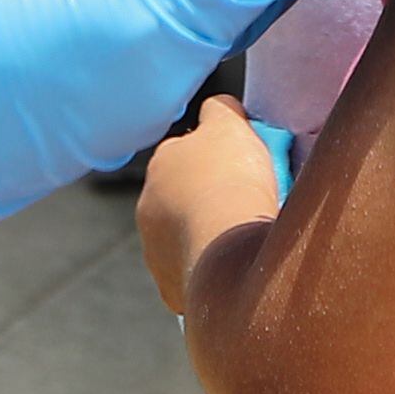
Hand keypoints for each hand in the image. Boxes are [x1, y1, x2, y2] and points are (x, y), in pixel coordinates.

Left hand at [137, 93, 280, 315]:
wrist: (228, 251)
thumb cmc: (231, 182)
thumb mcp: (230, 126)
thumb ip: (221, 110)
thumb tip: (219, 107)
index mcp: (161, 164)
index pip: (185, 152)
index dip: (215, 157)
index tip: (241, 166)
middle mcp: (149, 206)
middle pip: (182, 197)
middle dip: (207, 198)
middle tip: (245, 203)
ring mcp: (156, 249)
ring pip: (185, 237)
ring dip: (207, 235)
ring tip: (242, 239)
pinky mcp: (170, 286)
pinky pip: (192, 274)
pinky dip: (210, 270)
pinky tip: (235, 267)